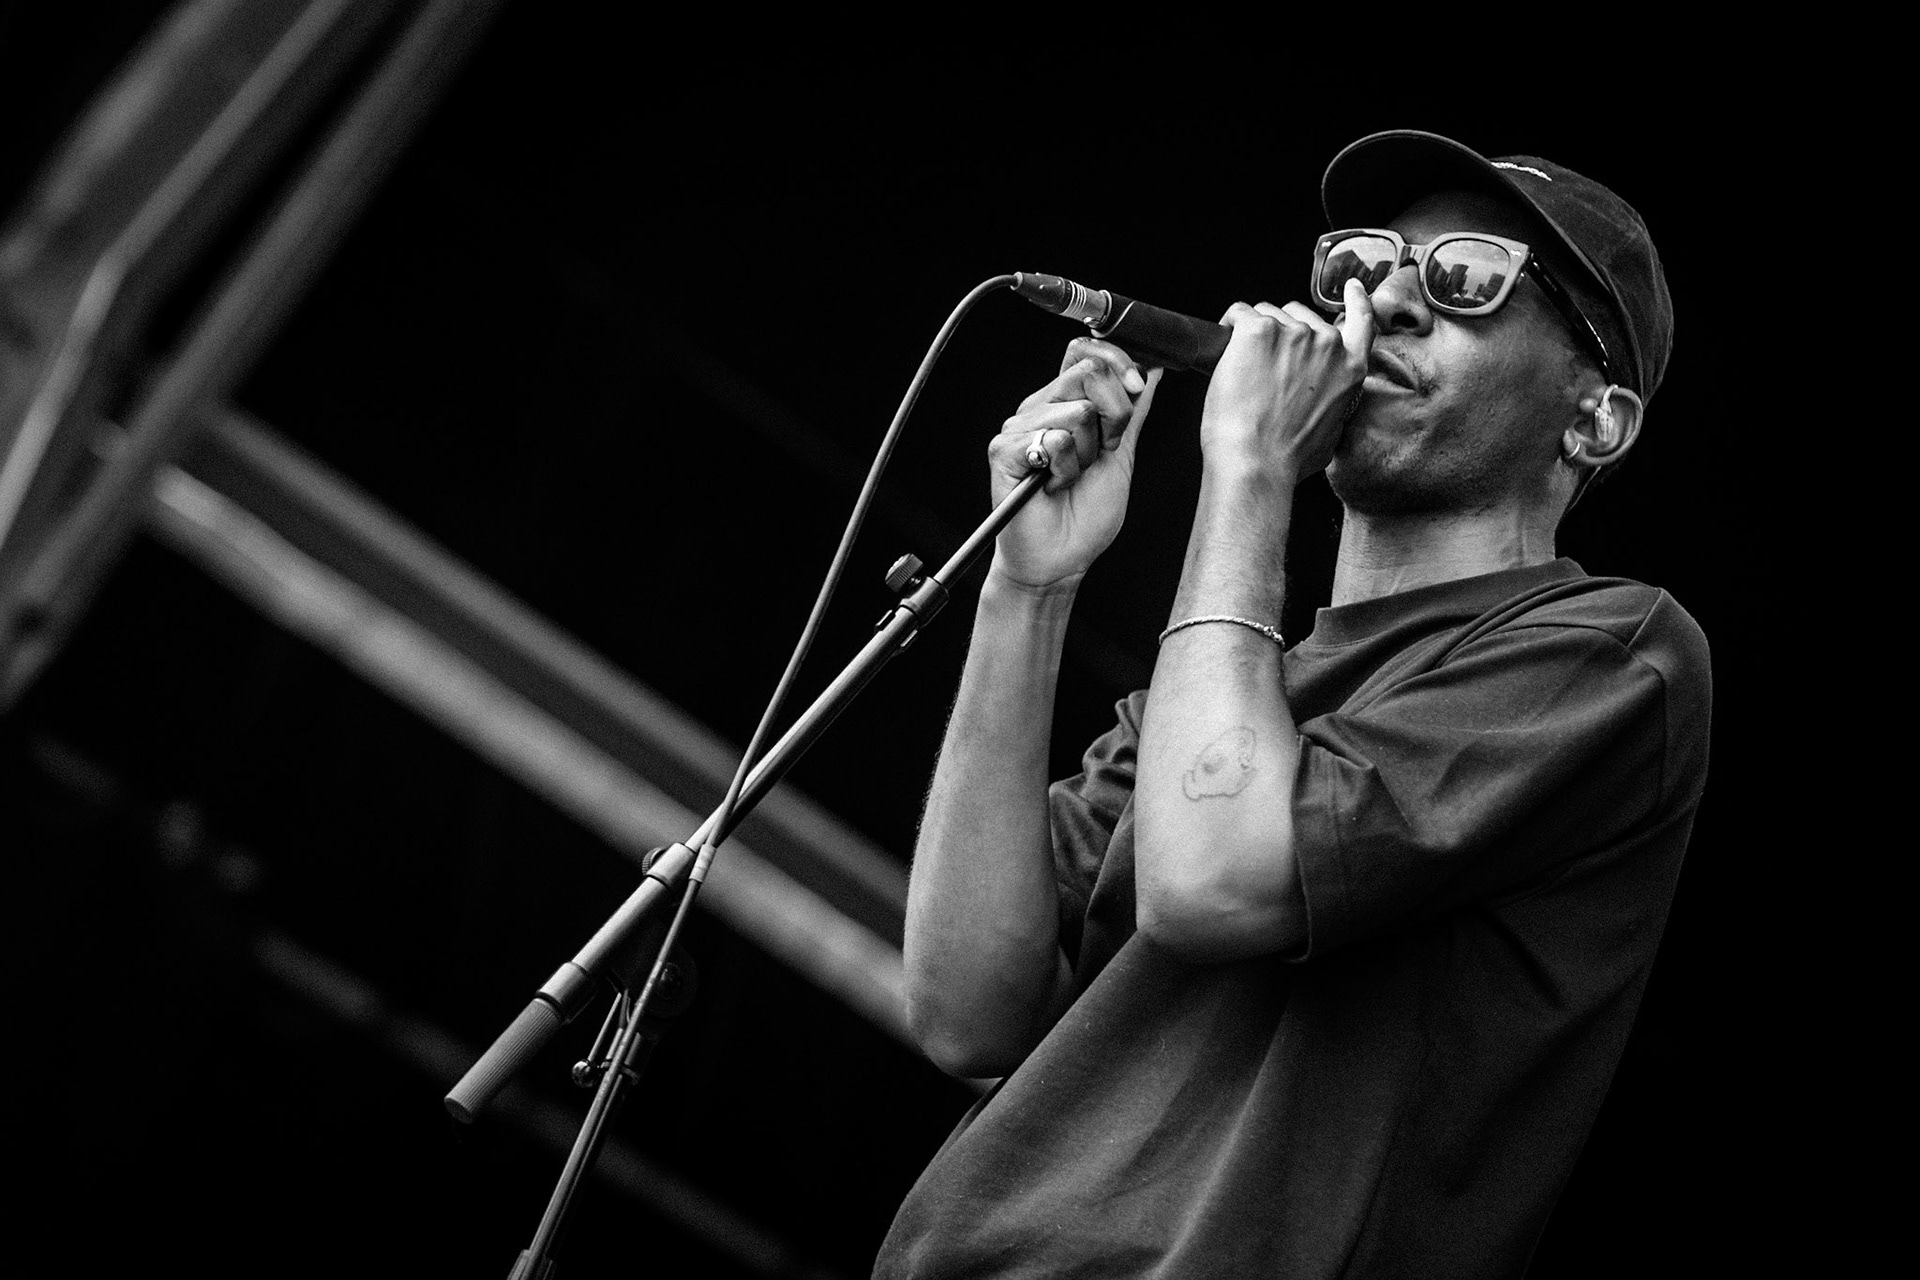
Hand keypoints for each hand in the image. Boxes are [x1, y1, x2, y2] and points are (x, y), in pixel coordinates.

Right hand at [988, 337, 1160, 589]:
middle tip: (1099, 454)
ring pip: (1078, 410)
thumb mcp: (1121, 455)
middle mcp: (1040, 407)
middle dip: (1113, 417)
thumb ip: (1132, 412)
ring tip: (1072, 477)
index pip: (1085, 352)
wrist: (1060, 561)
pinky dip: (1065, 469)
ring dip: (1087, 453)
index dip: (1118, 362)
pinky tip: (1053, 486)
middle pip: (1089, 372)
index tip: (1137, 388)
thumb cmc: (1084, 517)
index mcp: (1065, 402)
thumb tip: (1153, 373)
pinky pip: (1054, 439)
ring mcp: (1019, 427)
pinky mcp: (1004, 450)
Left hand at [1200, 277, 1371, 481]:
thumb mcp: (1332, 433)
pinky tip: (1225, 354)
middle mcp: (1327, 344)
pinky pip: (1239, 315)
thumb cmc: (1288, 458)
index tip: (1353, 288)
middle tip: (1263, 368)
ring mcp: (1293, 332)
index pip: (1361, 322)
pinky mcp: (1258, 330)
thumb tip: (1323, 406)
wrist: (1257, 461)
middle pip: (1300, 315)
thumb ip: (1334, 405)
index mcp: (1350, 368)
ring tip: (1244, 371)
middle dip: (1281, 333)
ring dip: (1253, 334)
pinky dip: (1228, 330)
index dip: (1356, 301)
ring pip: (1267, 314)